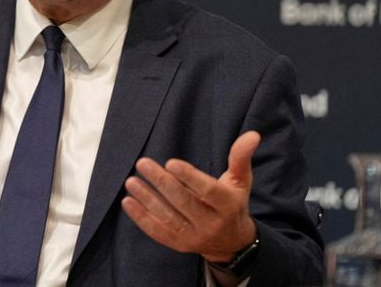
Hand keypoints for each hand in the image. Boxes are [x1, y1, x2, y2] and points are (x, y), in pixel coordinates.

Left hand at [121, 131, 259, 263]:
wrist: (231, 242)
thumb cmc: (232, 203)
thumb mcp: (240, 181)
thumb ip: (240, 157)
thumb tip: (252, 134)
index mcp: (228, 206)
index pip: (207, 191)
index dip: (189, 177)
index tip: (170, 162)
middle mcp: (211, 224)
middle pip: (183, 202)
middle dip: (161, 182)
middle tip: (143, 163)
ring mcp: (194, 237)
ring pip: (168, 217)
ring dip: (147, 199)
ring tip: (131, 181)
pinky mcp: (179, 245)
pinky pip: (158, 232)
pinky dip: (141, 217)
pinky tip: (128, 201)